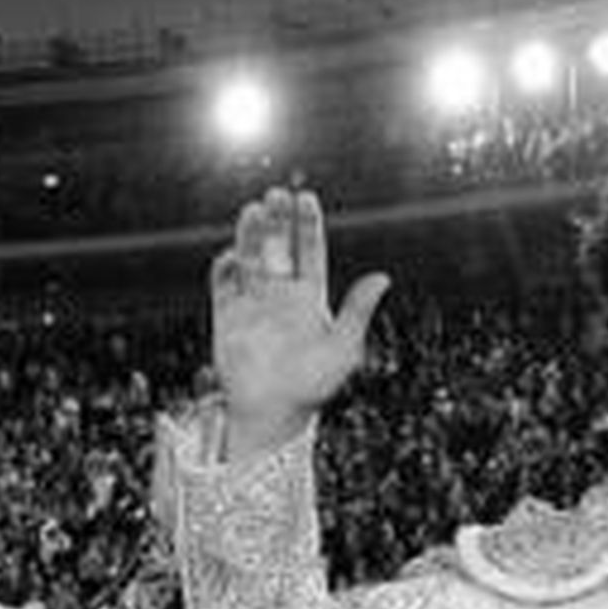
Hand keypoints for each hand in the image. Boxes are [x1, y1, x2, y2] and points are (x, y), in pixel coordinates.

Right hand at [211, 187, 389, 458]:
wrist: (272, 413)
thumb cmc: (313, 387)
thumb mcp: (344, 349)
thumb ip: (358, 311)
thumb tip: (383, 277)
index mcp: (310, 297)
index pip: (309, 251)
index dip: (307, 225)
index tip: (305, 199)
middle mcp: (281, 295)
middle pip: (279, 246)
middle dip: (278, 220)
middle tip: (277, 195)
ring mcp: (253, 303)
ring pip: (250, 257)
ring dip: (251, 234)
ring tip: (253, 210)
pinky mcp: (227, 317)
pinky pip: (223, 283)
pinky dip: (226, 266)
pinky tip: (233, 255)